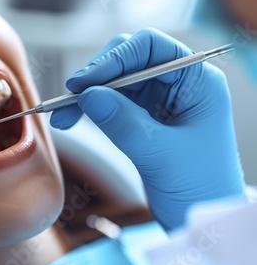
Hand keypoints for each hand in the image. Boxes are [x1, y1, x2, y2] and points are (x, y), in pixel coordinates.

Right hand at [51, 28, 245, 229]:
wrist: (201, 216)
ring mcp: (158, 99)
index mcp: (196, 81)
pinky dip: (88, 108)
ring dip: (86, 94)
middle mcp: (176, 83)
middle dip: (96, 76)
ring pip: (113, 80)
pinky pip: (109, 101)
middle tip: (69, 98)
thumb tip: (88, 95)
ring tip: (62, 116)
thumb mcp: (161, 155)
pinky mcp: (142, 115)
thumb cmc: (200, 187)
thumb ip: (124, 123)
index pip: (150, 48)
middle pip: (128, 59)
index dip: (115, 57)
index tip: (84, 81)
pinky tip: (71, 119)